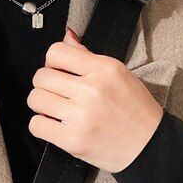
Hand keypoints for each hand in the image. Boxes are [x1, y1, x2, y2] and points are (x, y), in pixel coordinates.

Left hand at [28, 27, 162, 172]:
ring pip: (35, 99)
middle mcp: (91, 90)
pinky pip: (36, 125)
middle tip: (56, 94)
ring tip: (54, 109)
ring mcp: (80, 115)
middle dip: (44, 85)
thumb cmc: (134, 110)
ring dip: (40, 105)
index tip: (58, 72)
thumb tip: (67, 37)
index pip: (56, 52)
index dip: (51, 62)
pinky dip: (40, 125)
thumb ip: (88, 58)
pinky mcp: (71, 139)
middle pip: (41, 77)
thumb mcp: (119, 74)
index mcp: (104, 68)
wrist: (146, 145)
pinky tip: (53, 125)